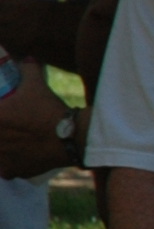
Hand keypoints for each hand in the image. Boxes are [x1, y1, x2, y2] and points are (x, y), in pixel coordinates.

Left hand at [0, 60, 74, 181]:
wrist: (72, 137)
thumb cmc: (50, 110)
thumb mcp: (38, 85)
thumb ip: (28, 69)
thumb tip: (26, 58)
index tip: (2, 113)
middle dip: (0, 131)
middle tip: (8, 127)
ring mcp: (1, 157)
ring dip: (1, 148)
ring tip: (10, 142)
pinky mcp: (13, 171)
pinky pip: (5, 170)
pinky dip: (9, 165)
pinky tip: (16, 158)